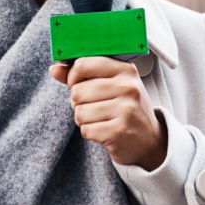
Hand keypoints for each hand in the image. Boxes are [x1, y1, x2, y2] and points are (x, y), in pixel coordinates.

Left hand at [49, 57, 167, 170]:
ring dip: (84, 119)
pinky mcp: (119, 131)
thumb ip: (82, 75)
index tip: (78, 84)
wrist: (150, 140)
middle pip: (77, 91)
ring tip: (101, 119)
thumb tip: (54, 69)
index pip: (83, 65)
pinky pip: (86, 130)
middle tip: (95, 106)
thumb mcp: (111, 85)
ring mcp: (125, 110)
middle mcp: (128, 87)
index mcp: (125, 70)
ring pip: (79, 112)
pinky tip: (105, 131)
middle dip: (78, 102)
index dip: (72, 77)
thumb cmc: (126, 107)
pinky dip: (90, 133)